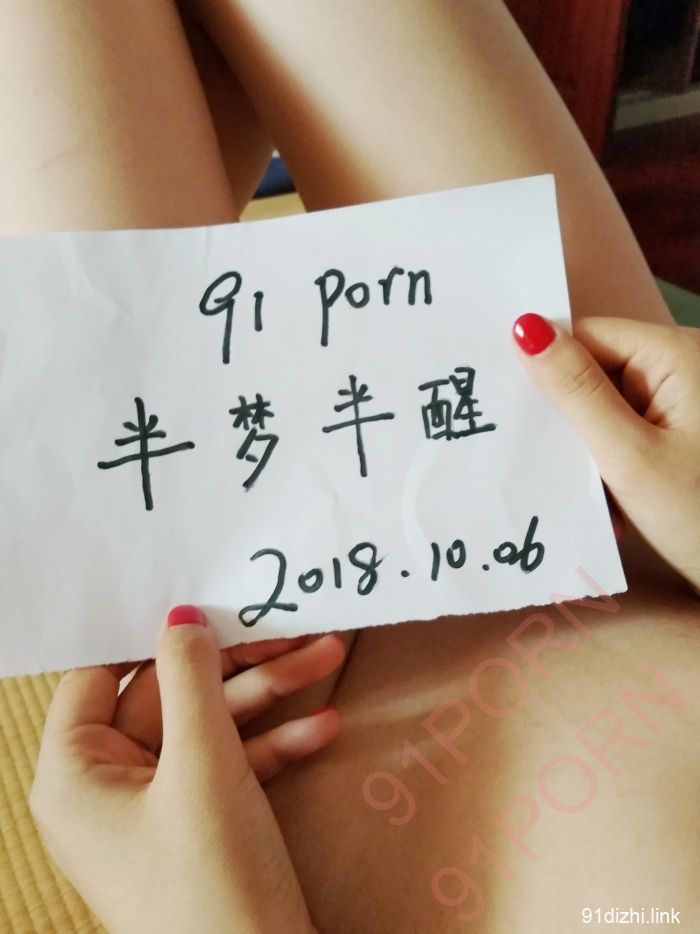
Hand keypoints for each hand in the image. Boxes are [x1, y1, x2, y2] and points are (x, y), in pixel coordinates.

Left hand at [31, 608, 345, 932]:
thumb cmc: (211, 877)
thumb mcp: (202, 763)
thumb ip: (190, 679)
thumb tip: (179, 614)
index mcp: (76, 772)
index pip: (100, 675)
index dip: (149, 637)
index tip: (203, 601)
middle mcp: (108, 787)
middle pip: (171, 696)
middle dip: (243, 668)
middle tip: (297, 631)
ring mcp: (156, 809)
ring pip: (210, 728)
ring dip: (273, 697)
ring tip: (330, 658)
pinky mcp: (199, 827)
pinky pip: (229, 768)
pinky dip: (274, 746)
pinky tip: (325, 728)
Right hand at [512, 314, 699, 593]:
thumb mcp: (629, 455)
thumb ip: (576, 391)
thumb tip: (525, 329)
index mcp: (676, 354)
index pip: (586, 336)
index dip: (544, 366)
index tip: (507, 406)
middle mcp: (683, 366)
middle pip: (596, 371)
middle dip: (569, 420)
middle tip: (540, 459)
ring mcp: (685, 401)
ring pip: (608, 408)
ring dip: (590, 452)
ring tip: (587, 494)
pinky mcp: (684, 432)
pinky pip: (630, 432)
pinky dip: (614, 465)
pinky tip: (614, 506)